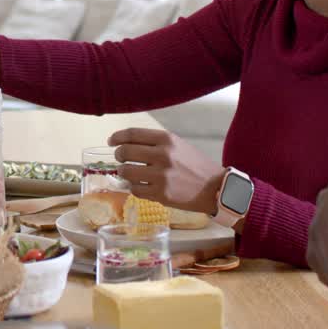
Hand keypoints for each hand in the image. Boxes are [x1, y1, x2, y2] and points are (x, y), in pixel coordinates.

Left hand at [109, 128, 225, 213]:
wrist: (216, 188)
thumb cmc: (194, 165)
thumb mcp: (177, 145)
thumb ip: (154, 142)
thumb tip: (124, 143)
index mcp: (166, 139)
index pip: (132, 134)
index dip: (117, 137)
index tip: (111, 141)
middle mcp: (162, 155)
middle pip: (124, 152)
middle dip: (119, 156)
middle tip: (122, 159)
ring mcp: (161, 176)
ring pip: (126, 172)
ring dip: (124, 173)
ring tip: (131, 174)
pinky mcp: (161, 194)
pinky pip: (135, 189)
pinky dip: (135, 188)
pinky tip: (142, 186)